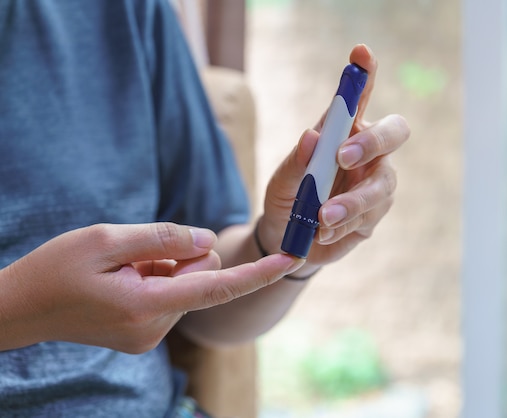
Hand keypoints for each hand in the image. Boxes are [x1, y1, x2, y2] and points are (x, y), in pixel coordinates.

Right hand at [0, 223, 301, 352]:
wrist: (19, 309)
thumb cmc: (55, 269)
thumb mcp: (105, 240)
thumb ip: (163, 239)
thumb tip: (209, 241)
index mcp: (146, 306)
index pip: (218, 287)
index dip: (259, 272)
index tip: (292, 259)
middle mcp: (155, 328)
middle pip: (202, 276)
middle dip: (183, 255)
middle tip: (136, 252)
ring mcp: (150, 336)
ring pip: (188, 284)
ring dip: (166, 267)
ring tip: (123, 269)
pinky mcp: (144, 334)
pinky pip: (173, 295)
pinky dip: (158, 278)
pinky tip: (124, 280)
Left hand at [259, 44, 409, 272]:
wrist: (286, 240)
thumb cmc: (286, 197)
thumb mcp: (283, 180)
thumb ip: (298, 161)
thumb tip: (312, 137)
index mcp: (344, 133)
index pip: (359, 98)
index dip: (365, 74)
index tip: (360, 52)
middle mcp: (368, 154)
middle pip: (394, 134)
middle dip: (373, 141)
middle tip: (342, 157)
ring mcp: (376, 185)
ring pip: (382, 185)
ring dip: (352, 201)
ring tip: (322, 217)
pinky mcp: (374, 217)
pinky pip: (369, 218)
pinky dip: (344, 225)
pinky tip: (322, 232)